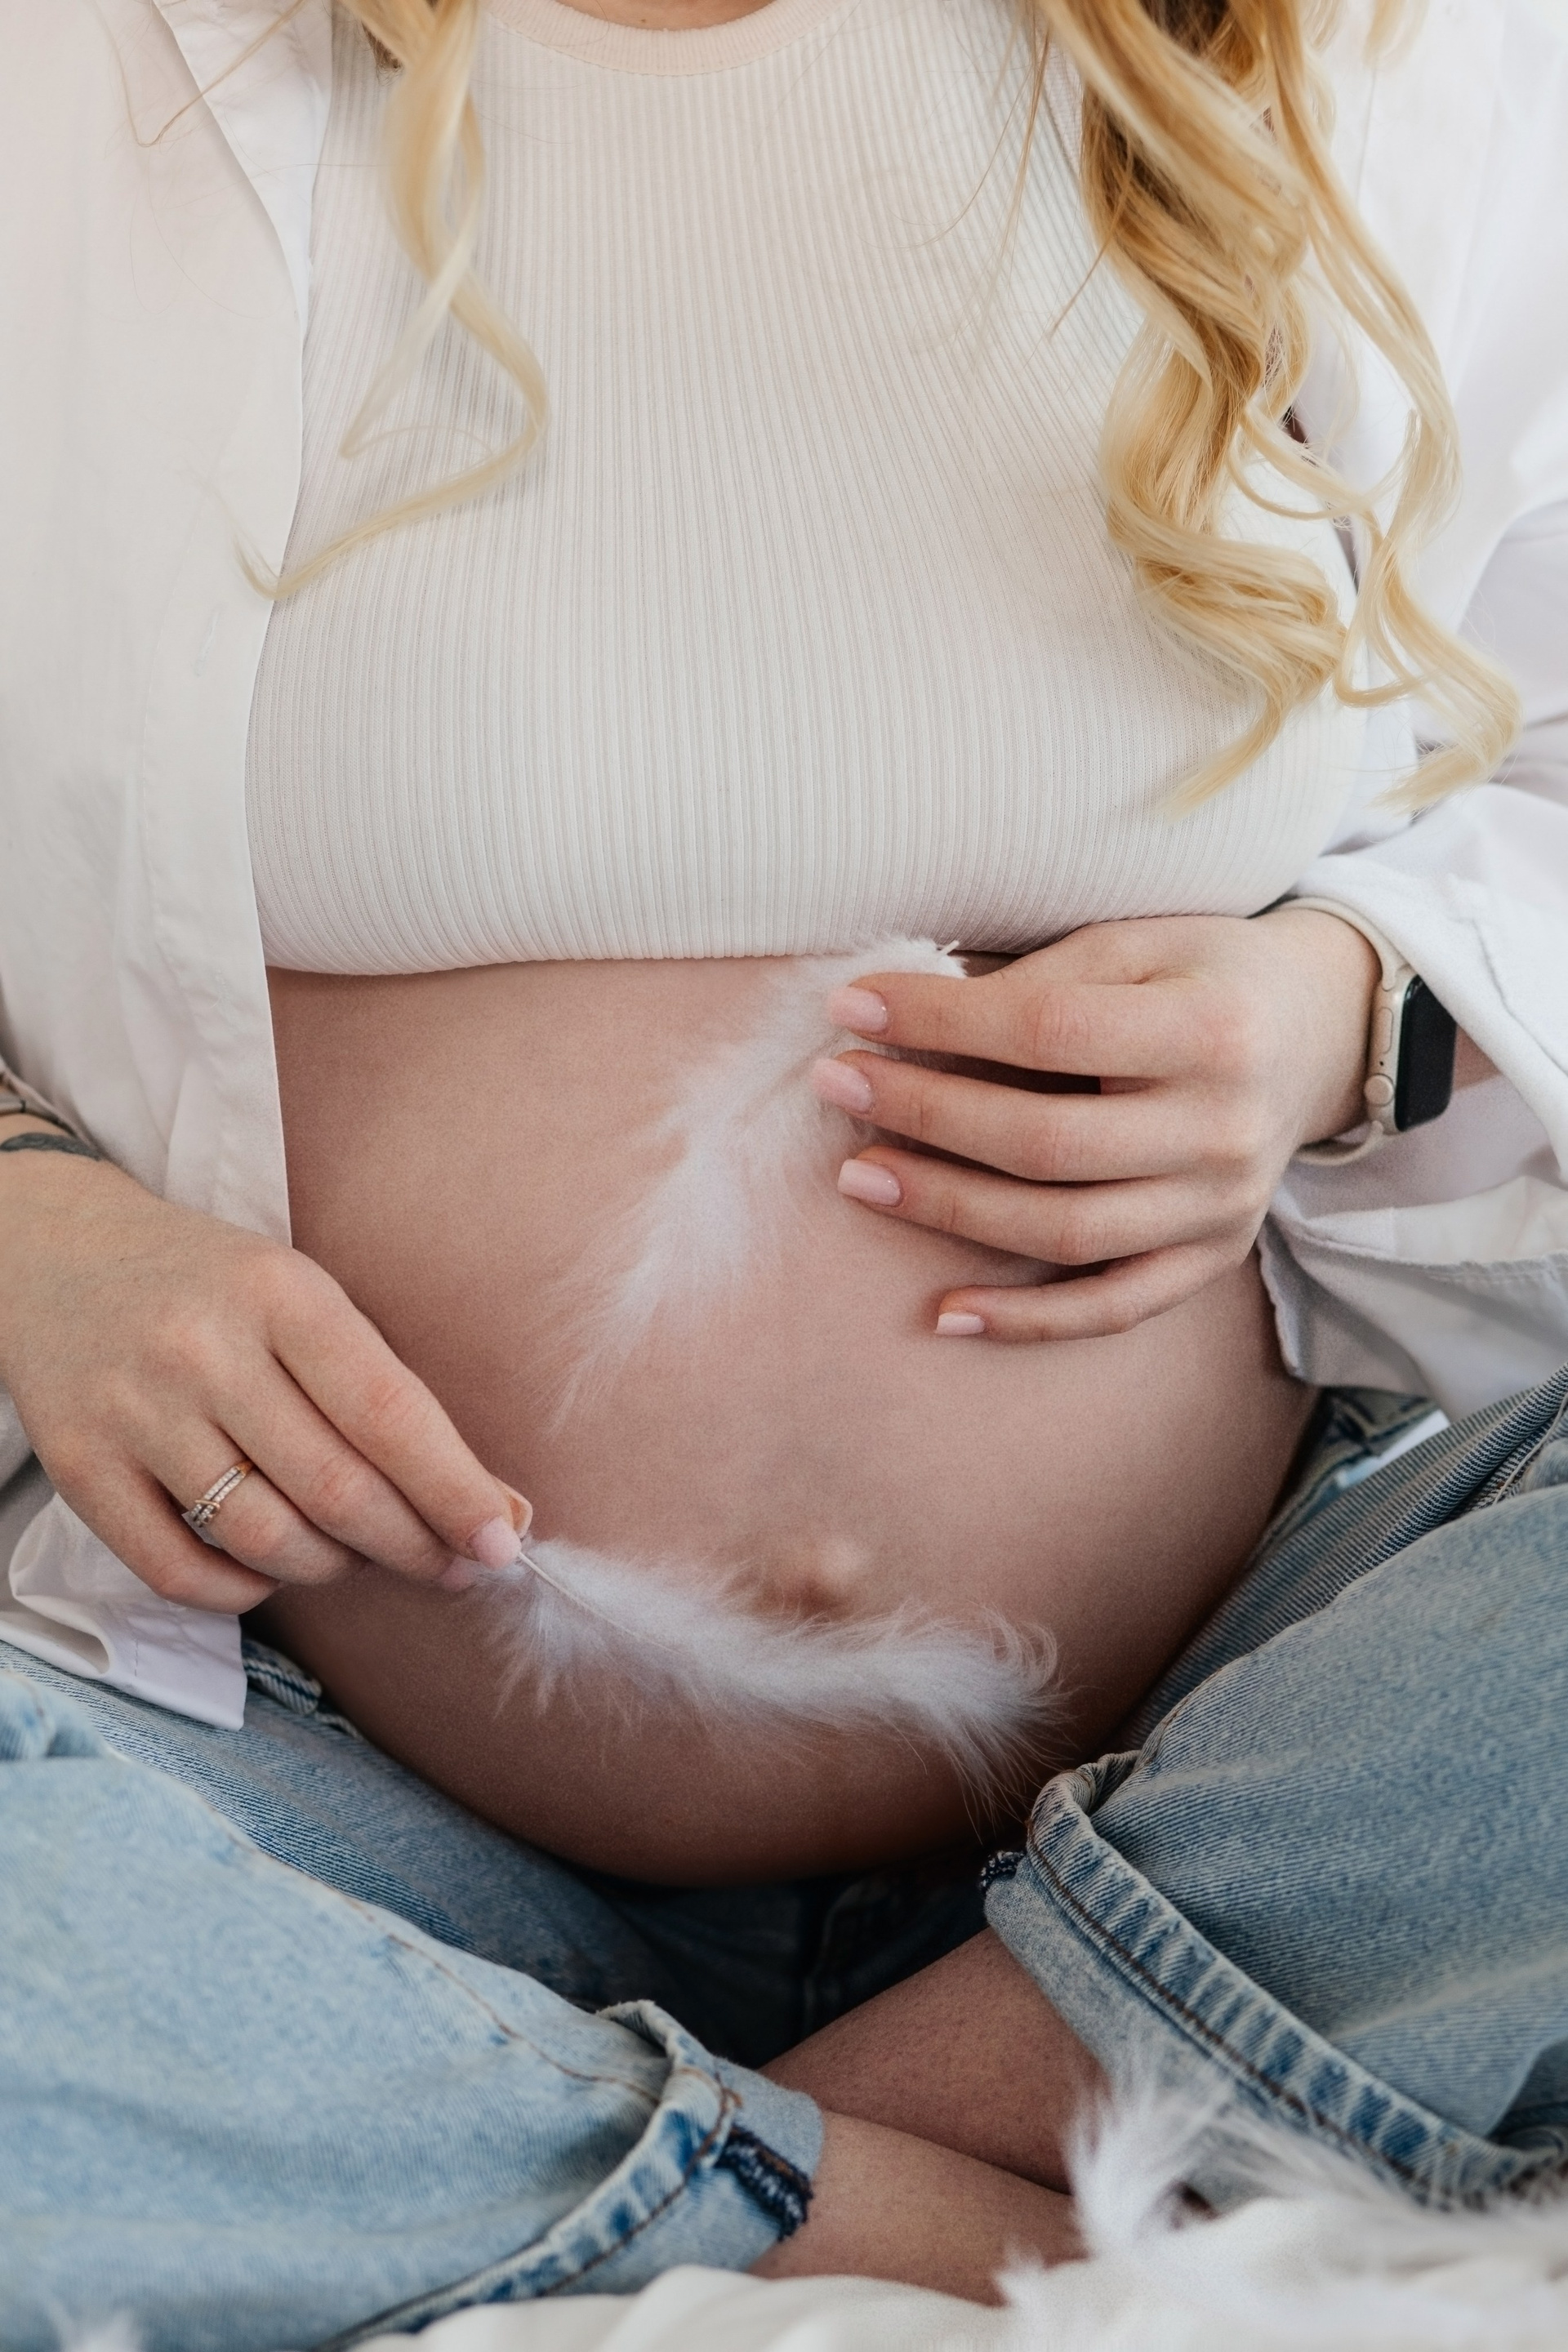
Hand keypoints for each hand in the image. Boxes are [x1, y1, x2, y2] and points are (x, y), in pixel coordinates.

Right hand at [0, 1126, 530, 1610]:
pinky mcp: (78, 1467)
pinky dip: (244, 1591)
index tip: (502, 1542)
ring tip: (358, 1554)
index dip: (454, 1490)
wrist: (58, 1253)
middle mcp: (203, 1349)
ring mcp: (134, 1412)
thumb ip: (388, 1394)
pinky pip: (180, 1572)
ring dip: (334, 1569)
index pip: (388, 1412)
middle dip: (414, 1545)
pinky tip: (270, 1569)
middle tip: (454, 1568)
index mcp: (278, 1291)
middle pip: (335, 1488)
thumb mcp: (303, 1298)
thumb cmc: (215, 1287)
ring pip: (264, 1539)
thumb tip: (497, 1510)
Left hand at [814, 909, 1378, 1341]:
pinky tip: (944, 1314)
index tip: (852, 1006)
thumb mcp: (1138, 942)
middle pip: (1045, 1143)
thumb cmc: (1205, 973)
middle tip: (835, 1084)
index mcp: (1211, 1029)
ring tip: (858, 1176)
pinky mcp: (1212, 1257)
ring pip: (1063, 1231)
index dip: (940, 1024)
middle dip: (924, 1116)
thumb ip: (1038, 980)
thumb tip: (904, 1014)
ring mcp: (1221, 1208)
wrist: (1320, 1033)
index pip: (1047, 1032)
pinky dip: (1027, 1321)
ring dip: (948, 1210)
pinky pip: (1111, 1306)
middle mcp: (1223, 1130)